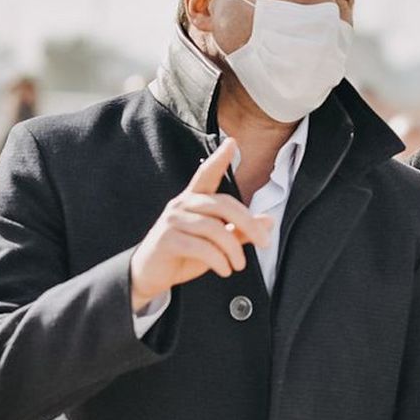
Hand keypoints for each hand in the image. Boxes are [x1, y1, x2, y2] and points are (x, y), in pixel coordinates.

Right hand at [129, 138, 273, 310]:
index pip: (207, 174)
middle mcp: (182, 204)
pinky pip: (200, 246)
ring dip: (233, 249)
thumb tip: (269, 221)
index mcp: (194, 200)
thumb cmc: (184, 255)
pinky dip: (217, 260)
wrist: (150, 276)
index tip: (232, 142)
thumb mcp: (216, 243)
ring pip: (214, 228)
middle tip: (265, 243)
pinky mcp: (166, 239)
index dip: (219, 159)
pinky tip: (225, 270)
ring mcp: (172, 220)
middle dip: (248, 223)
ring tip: (239, 265)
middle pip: (223, 204)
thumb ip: (240, 231)